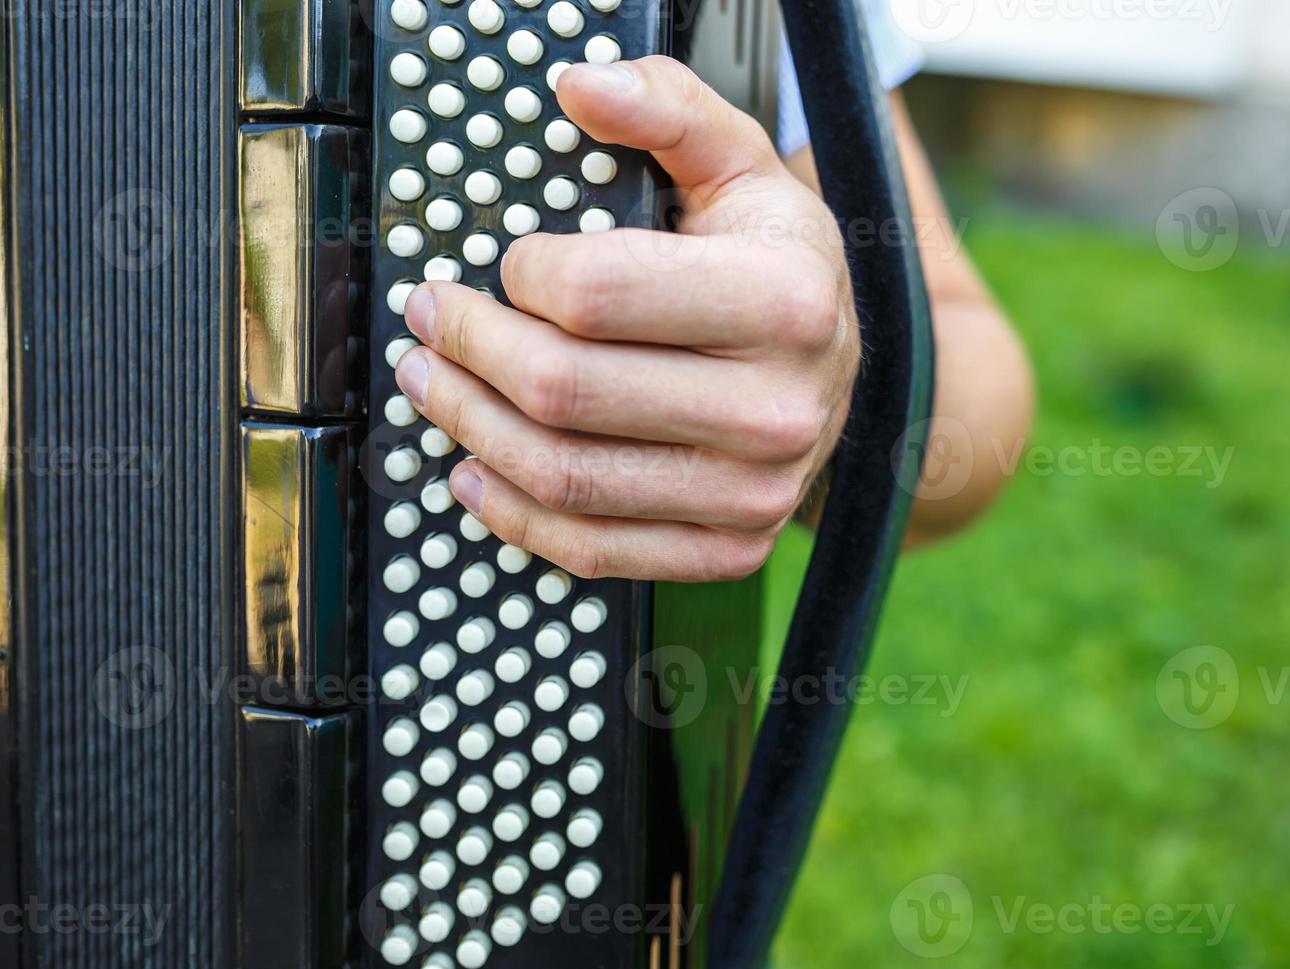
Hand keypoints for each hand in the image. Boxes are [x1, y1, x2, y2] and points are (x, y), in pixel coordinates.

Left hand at [395, 56, 859, 581]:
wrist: (844, 372)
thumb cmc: (778, 265)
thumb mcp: (742, 167)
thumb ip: (667, 110)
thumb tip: (581, 84)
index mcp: (784, 299)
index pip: (594, 294)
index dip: (518, 276)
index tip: (502, 262)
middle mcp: (779, 408)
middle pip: (564, 391)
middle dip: (469, 349)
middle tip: (430, 321)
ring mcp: (756, 492)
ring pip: (564, 476)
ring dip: (470, 428)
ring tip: (433, 386)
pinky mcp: (731, 547)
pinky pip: (593, 550)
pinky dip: (514, 517)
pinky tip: (474, 471)